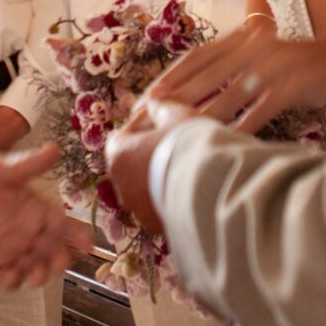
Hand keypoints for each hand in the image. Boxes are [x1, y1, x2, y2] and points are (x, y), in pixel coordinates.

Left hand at [0, 145, 94, 288]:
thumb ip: (27, 165)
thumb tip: (56, 149)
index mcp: (33, 209)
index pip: (61, 224)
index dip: (76, 234)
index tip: (86, 243)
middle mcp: (26, 233)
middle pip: (52, 250)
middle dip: (59, 258)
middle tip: (60, 263)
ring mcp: (10, 252)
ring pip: (34, 268)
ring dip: (40, 274)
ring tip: (37, 276)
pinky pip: (8, 280)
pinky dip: (13, 282)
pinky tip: (11, 277)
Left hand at [105, 99, 200, 232]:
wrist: (207, 187)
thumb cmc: (185, 145)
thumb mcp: (176, 116)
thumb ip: (161, 106)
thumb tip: (154, 98)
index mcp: (118, 156)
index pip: (122, 136)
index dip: (141, 125)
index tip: (159, 119)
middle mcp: (121, 187)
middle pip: (133, 165)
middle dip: (150, 153)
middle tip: (174, 142)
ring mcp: (139, 210)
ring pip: (147, 189)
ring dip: (161, 177)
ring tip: (187, 164)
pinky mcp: (159, 227)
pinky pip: (162, 207)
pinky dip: (172, 196)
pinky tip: (193, 185)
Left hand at [150, 16, 325, 134]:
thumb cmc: (296, 68)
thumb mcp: (260, 59)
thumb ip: (230, 70)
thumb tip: (192, 95)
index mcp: (241, 39)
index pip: (196, 57)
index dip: (171, 78)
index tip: (148, 100)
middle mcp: (253, 47)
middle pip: (206, 75)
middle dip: (177, 100)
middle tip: (153, 122)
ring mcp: (273, 64)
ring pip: (230, 93)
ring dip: (203, 116)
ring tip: (180, 137)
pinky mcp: (292, 83)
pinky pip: (261, 108)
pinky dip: (243, 126)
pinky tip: (227, 143)